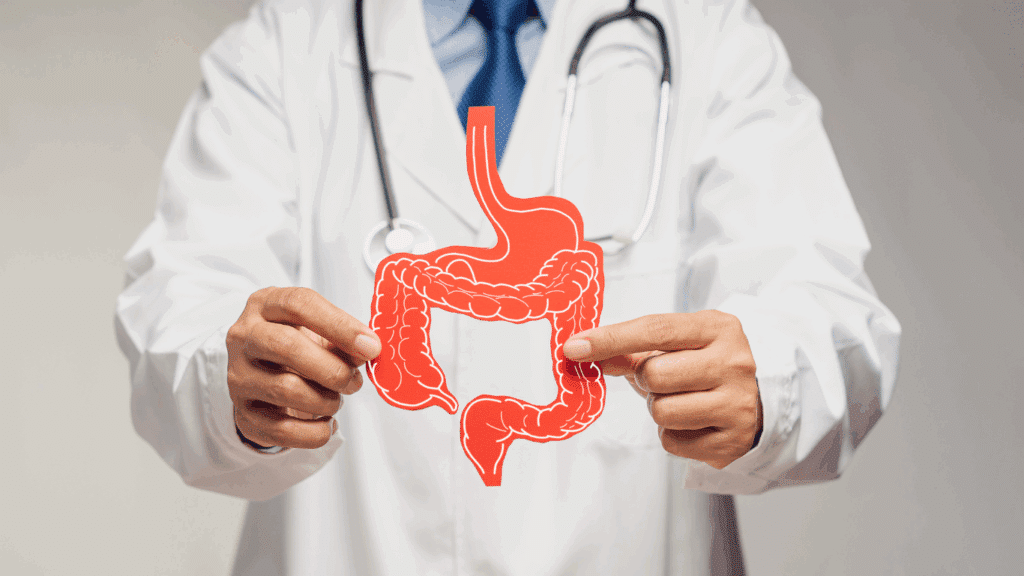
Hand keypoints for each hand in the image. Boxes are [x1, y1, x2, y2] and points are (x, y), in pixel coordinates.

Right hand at [226, 287, 380, 449]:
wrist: (262, 376)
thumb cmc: (295, 346)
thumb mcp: (318, 332)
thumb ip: (342, 339)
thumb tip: (367, 350)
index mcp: (265, 305)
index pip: (299, 304)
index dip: (340, 325)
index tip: (370, 346)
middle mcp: (244, 337)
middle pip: (287, 346)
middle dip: (332, 368)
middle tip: (354, 382)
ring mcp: (238, 376)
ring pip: (285, 389)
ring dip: (325, 400)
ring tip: (336, 400)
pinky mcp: (243, 413)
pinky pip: (281, 429)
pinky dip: (314, 432)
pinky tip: (326, 424)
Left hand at [563, 311, 761, 468]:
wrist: (758, 398)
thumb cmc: (707, 364)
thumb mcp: (680, 344)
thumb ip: (633, 348)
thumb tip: (584, 351)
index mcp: (718, 328)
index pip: (655, 330)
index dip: (610, 339)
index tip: (575, 347)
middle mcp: (733, 363)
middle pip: (654, 375)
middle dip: (647, 380)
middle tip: (665, 380)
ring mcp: (737, 404)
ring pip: (661, 412)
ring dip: (659, 409)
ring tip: (681, 400)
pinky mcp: (732, 441)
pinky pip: (672, 442)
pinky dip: (672, 434)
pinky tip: (692, 422)